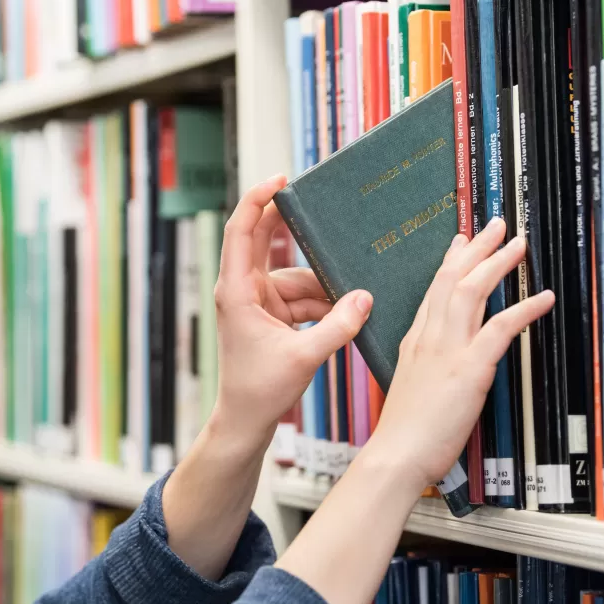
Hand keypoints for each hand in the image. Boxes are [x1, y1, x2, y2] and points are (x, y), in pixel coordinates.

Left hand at [212, 175, 372, 443]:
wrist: (247, 422)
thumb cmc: (260, 391)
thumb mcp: (304, 357)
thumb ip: (338, 327)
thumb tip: (365, 298)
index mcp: (238, 291)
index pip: (241, 231)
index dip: (257, 200)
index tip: (280, 181)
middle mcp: (244, 290)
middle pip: (266, 241)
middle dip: (295, 229)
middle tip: (325, 208)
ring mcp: (259, 303)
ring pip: (295, 277)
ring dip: (322, 286)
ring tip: (351, 294)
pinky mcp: (273, 316)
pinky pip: (303, 298)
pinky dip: (323, 304)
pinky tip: (346, 312)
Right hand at [368, 217, 553, 492]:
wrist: (396, 455)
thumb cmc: (404, 431)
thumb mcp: (411, 385)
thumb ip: (426, 364)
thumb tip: (441, 359)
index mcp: (414, 341)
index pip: (433, 290)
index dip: (451, 262)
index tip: (463, 241)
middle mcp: (429, 337)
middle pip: (453, 280)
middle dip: (477, 248)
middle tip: (497, 226)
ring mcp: (447, 349)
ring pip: (472, 292)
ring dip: (498, 264)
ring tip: (518, 245)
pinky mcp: (469, 368)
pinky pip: (499, 328)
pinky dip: (523, 309)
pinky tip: (543, 298)